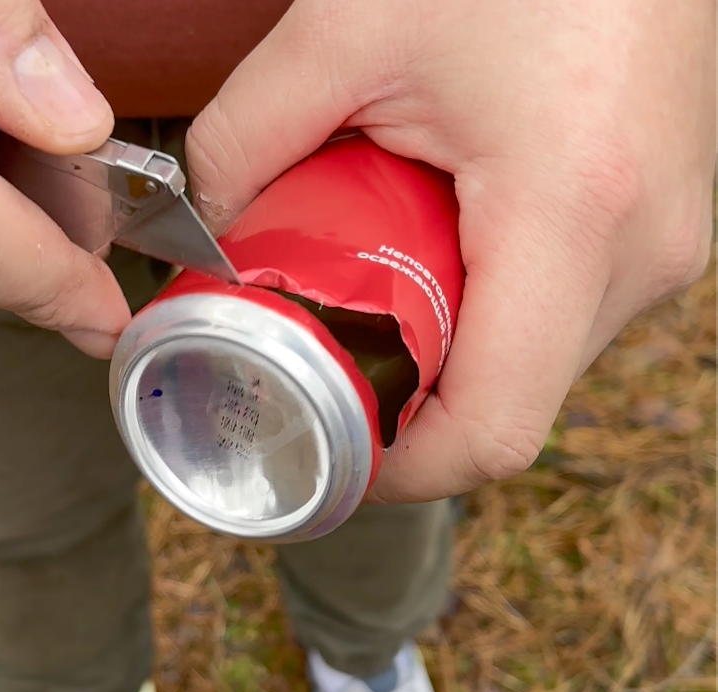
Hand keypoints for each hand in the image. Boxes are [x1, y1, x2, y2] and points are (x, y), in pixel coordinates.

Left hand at [187, 0, 715, 500]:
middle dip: (403, 405)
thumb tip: (204, 223)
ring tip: (377, 290)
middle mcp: (638, 253)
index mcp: (571, 214)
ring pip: (533, 367)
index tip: (323, 451)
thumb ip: (246, 135)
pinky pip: (561, 315)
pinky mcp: (658, 226)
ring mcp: (662, 245)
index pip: (488, 431)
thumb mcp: (348, 28)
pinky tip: (441, 253)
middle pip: (503, 407)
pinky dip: (489, 310)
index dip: (395, 472)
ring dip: (446, 353)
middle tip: (322, 358)